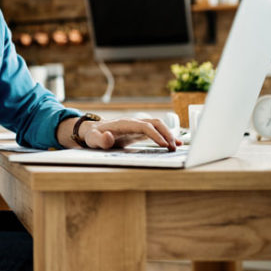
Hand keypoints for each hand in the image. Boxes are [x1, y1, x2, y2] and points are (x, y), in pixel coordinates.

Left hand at [62, 117, 180, 150]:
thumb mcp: (93, 139)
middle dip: (166, 134)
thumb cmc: (93, 135)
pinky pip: (156, 131)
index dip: (155, 135)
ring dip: (168, 134)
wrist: (93, 130)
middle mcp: (134, 122)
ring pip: (158, 126)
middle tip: (173, 147)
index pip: (145, 126)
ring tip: (177, 146)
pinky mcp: (139, 131)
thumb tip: (108, 137)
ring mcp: (137, 126)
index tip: (164, 145)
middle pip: (155, 123)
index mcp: (125, 123)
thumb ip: (100, 140)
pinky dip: (166, 136)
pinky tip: (175, 143)